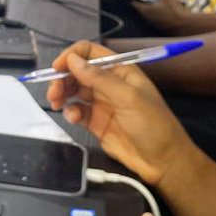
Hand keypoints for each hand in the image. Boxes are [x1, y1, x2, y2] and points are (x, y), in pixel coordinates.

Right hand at [44, 41, 198, 186]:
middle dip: (63, 78)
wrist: (162, 161)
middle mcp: (109, 84)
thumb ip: (99, 78)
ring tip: (56, 103)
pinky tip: (72, 118)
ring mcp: (102, 103)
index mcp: (121, 71)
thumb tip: (73, 59)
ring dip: (62, 94)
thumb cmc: (153, 125)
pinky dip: (70, 112)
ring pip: (74, 91)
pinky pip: (77, 111)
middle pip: (78, 72)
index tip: (56, 67)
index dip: (72, 56)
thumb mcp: (128, 98)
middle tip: (53, 92)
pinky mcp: (96, 123)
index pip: (91, 53)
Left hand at [134, 0, 196, 34]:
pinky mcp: (160, 27)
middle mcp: (149, 18)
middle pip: (142, 10)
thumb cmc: (175, 10)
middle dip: (143, 4)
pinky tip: (163, 12)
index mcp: (148, 10)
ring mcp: (154, 23)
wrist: (184, 24)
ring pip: (148, 15)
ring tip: (155, 4)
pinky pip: (155, 19)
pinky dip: (156, 15)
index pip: (136, 4)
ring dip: (149, 10)